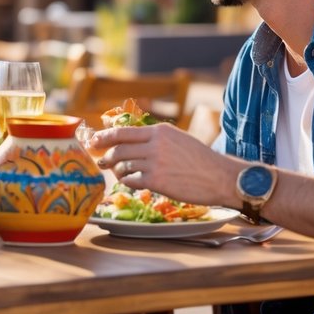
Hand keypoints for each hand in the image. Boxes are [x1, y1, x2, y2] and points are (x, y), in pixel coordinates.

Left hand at [93, 123, 230, 205]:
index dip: (105, 137)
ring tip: (117, 173)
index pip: (124, 131)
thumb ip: (156, 138)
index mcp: (159, 131)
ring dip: (116, 170)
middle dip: (106, 155)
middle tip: (101, 161)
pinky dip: (127, 182)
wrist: (219, 176)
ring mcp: (155, 162)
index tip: (94, 141)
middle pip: (119, 149)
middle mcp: (155, 144)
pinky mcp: (157, 181)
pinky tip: (130, 182)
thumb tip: (131, 140)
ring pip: (123, 165)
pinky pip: (132, 180)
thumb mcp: (177, 139)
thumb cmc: (200, 159)